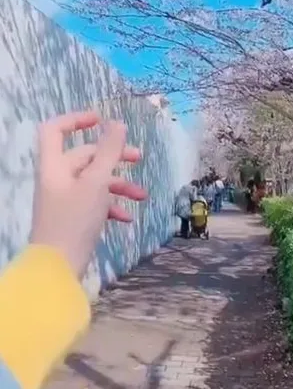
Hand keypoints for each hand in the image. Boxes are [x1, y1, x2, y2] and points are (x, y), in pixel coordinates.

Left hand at [30, 110, 146, 278]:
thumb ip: (108, 152)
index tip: (101, 120)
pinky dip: (111, 206)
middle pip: (84, 156)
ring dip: (118, 185)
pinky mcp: (72, 219)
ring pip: (93, 182)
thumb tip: (117, 124)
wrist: (57, 269)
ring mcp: (64, 200)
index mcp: (54, 166)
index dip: (76, 119)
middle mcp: (56, 179)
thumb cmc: (74, 221)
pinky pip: (94, 204)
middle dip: (112, 157)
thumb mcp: (96, 183)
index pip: (56, 130)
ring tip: (142, 195)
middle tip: (138, 158)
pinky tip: (128, 217)